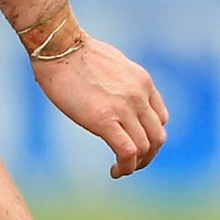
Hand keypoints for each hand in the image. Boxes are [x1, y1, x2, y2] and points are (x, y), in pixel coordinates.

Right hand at [32, 37, 168, 178]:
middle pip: (157, 137)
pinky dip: (125, 167)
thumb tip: (115, 94)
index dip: (150, 137)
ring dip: (135, 165)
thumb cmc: (76, 54)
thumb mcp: (112, 64)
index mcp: (143, 82)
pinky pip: (127, 151)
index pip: (160, 118)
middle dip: (147, 156)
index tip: (135, 145)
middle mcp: (140, 96)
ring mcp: (125, 108)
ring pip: (144, 148)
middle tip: (131, 164)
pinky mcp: (105, 120)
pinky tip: (114, 171)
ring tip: (120, 170)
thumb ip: (121, 82)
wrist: (59, 48)